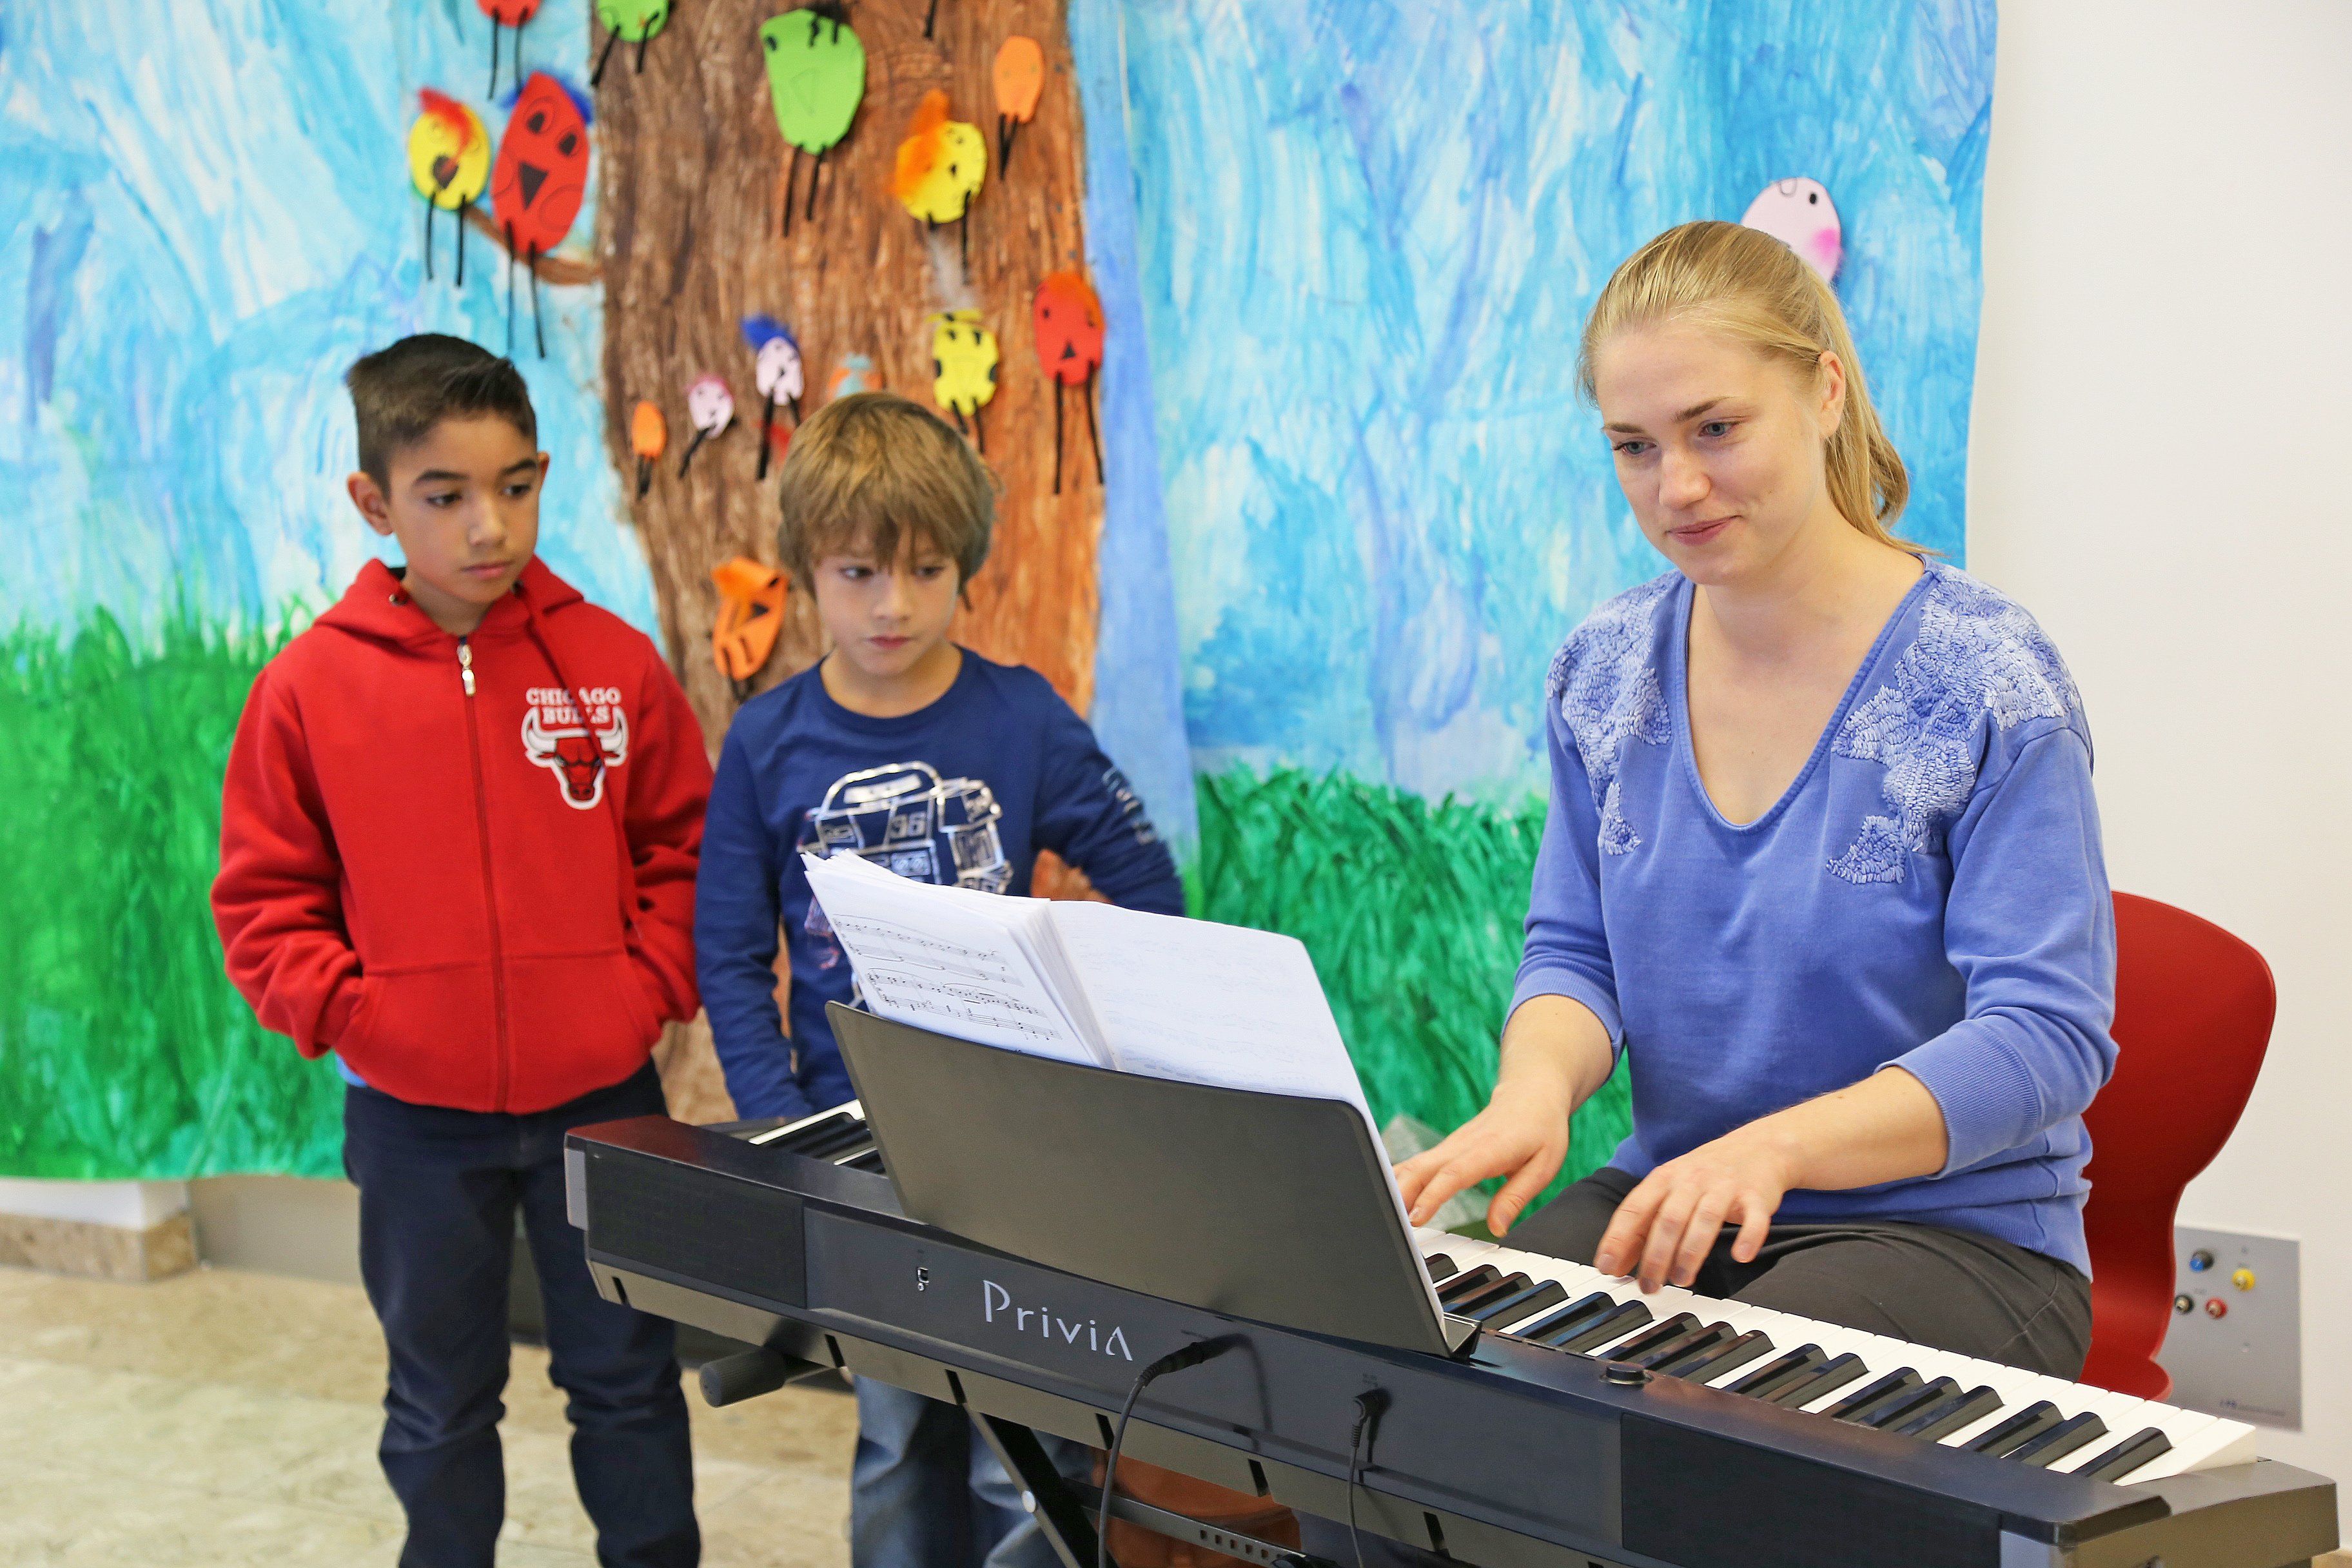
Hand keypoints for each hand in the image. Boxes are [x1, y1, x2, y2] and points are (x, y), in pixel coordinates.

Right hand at [1395, 1082, 1572, 1235]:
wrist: (1530, 1094)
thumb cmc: (1540, 1129)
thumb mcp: (1543, 1166)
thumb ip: (1516, 1197)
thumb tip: (1498, 1228)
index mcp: (1488, 1150)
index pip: (1454, 1173)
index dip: (1432, 1195)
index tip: (1417, 1217)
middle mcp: (1462, 1145)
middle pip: (1421, 1168)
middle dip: (1400, 1194)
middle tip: (1391, 1225)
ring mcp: (1450, 1145)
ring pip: (1413, 1164)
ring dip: (1395, 1187)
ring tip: (1384, 1217)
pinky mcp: (1445, 1149)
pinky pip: (1416, 1164)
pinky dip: (1400, 1180)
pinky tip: (1390, 1198)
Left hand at [1592, 1127, 1794, 1291]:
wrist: (1757, 1147)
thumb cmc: (1704, 1175)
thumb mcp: (1668, 1189)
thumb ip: (1642, 1225)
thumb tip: (1615, 1264)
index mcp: (1664, 1178)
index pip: (1635, 1208)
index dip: (1618, 1238)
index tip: (1607, 1267)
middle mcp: (1692, 1180)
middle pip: (1669, 1219)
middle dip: (1655, 1256)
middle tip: (1649, 1286)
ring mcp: (1724, 1187)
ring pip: (1705, 1220)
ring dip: (1691, 1253)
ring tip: (1681, 1279)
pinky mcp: (1755, 1196)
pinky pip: (1753, 1218)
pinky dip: (1748, 1237)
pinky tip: (1740, 1256)